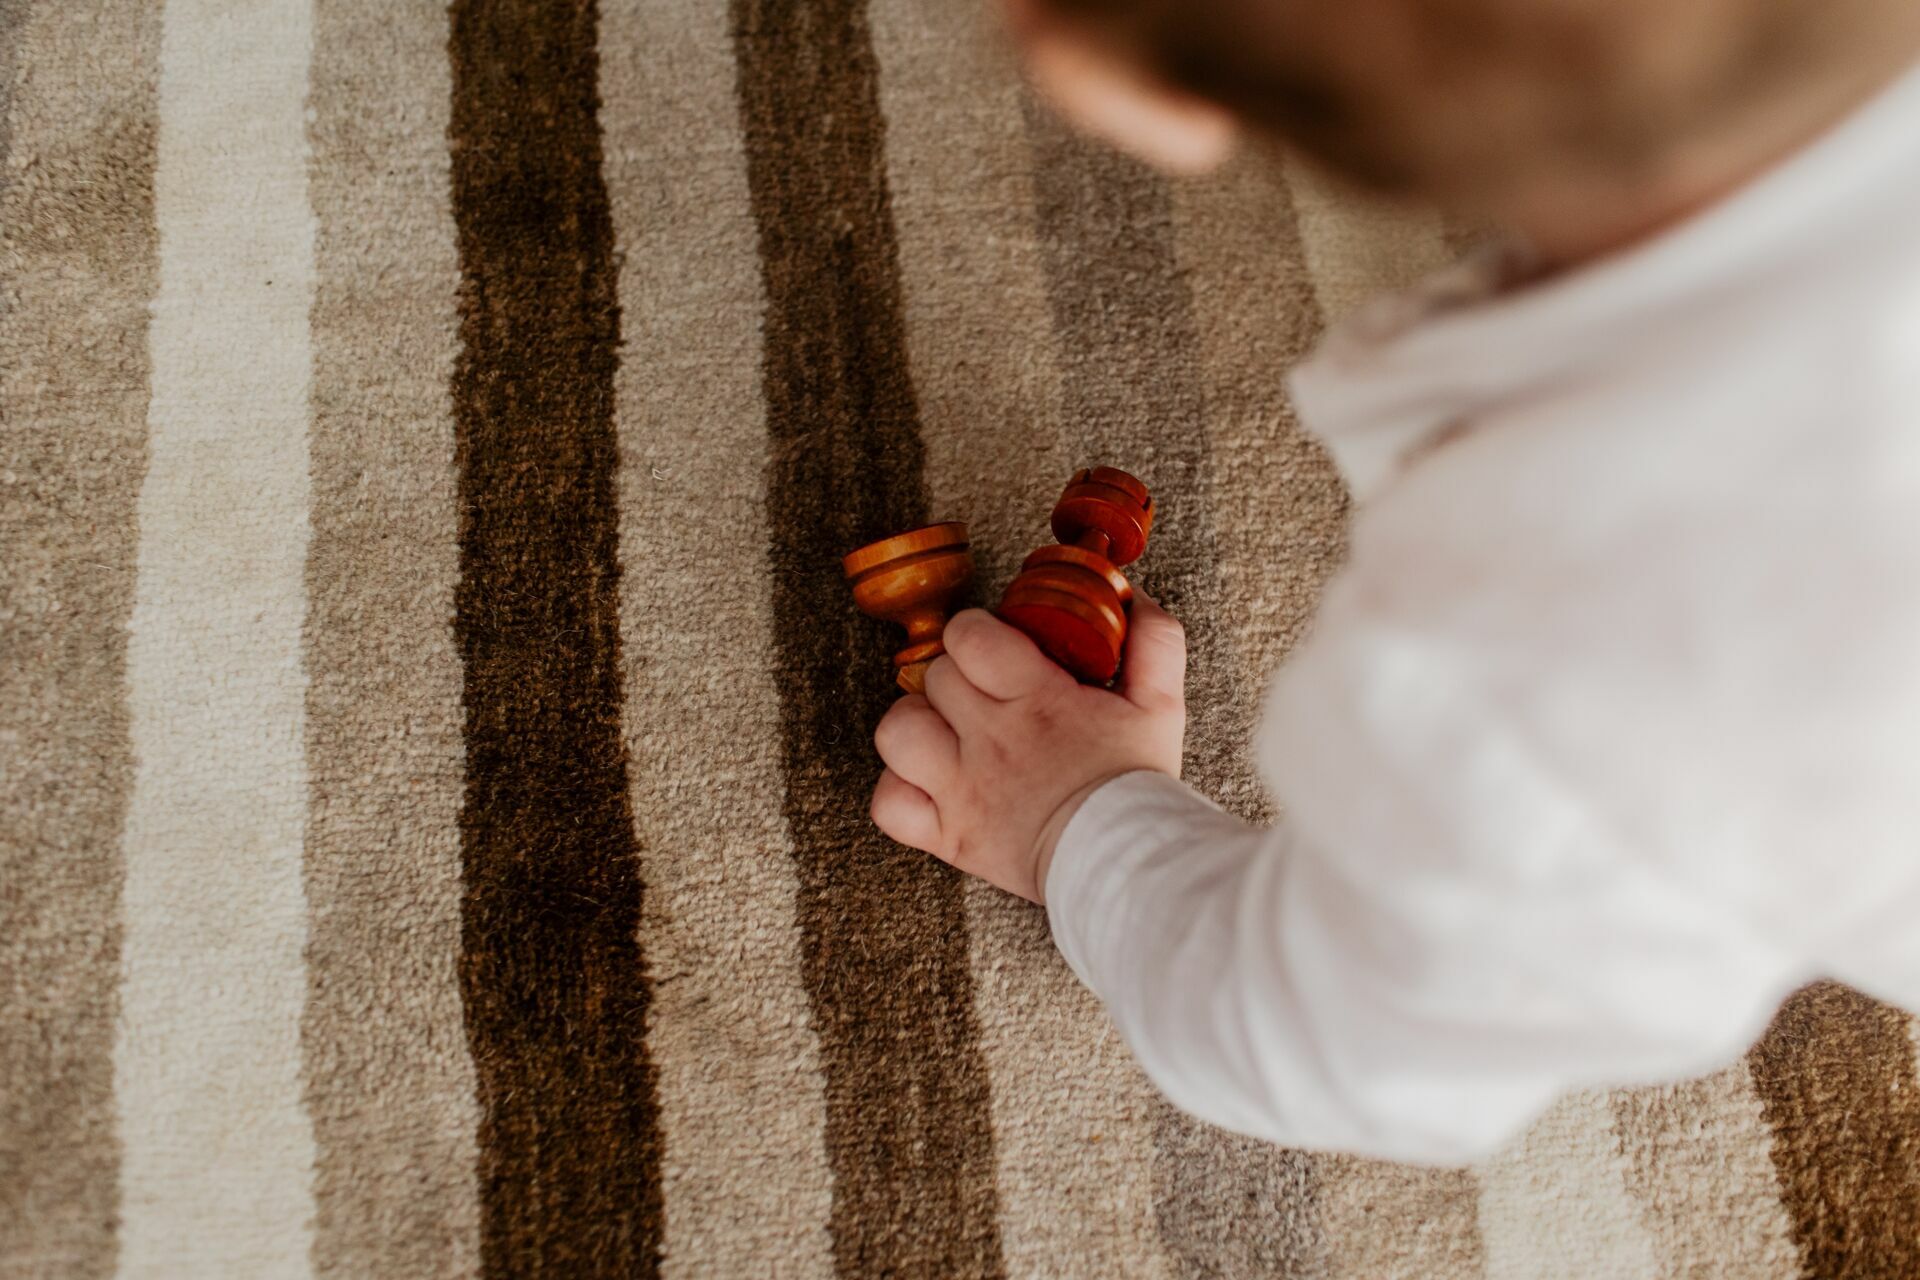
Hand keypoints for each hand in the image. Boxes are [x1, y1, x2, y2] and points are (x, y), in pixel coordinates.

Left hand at [868, 597, 1185, 902]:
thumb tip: (1129, 596)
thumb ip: (1153, 642)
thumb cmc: (1138, 786)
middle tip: (986, 694)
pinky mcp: (949, 836)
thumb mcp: (1161, 705)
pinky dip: (901, 790)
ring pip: (898, 731)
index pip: (969, 636)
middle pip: (936, 676)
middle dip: (958, 675)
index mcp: (1036, 701)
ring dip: (917, 724)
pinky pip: (889, 804)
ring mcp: (962, 791)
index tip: (997, 648)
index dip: (976, 632)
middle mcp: (990, 741)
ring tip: (948, 732)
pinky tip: (932, 783)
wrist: (1128, 866)